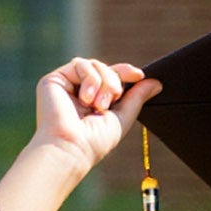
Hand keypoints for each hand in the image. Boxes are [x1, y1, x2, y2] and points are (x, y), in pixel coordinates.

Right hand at [31, 59, 156, 176]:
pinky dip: (90, 79)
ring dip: (104, 82)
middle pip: (105, 68)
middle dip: (115, 81)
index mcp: (95, 99)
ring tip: (99, 105)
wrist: (72, 146)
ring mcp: (67, 84)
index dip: (126, 72)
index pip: (112, 77)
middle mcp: (80, 91)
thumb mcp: (123, 117)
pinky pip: (80, 64)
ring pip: (94, 64)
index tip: (139, 75)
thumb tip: (156, 82)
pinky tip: (86, 99)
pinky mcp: (54, 79)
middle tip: (113, 99)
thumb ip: (137, 98)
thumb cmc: (96, 140)